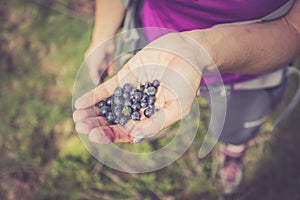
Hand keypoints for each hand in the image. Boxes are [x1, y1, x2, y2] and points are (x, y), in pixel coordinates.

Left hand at [74, 33, 211, 142]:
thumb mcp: (178, 106)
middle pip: (114, 121)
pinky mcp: (126, 78)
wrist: (187, 51)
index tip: (95, 135)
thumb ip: (157, 122)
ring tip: (77, 117)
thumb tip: (134, 136)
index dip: (111, 135)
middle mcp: (138, 108)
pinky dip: (94, 97)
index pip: (128, 132)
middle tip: (81, 126)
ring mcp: (131, 93)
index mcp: (151, 119)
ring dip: (92, 113)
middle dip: (97, 125)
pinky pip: (107, 89)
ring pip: (108, 107)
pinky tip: (80, 103)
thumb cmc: (187, 80)